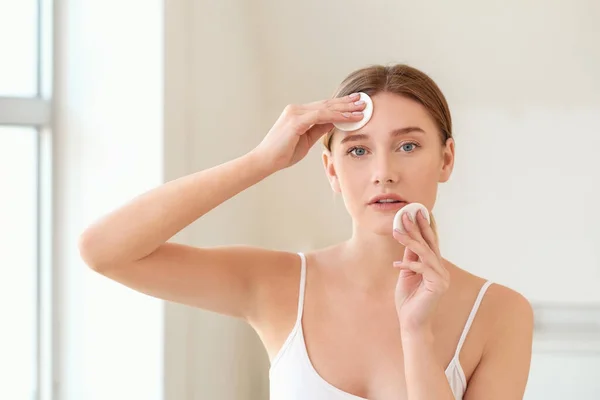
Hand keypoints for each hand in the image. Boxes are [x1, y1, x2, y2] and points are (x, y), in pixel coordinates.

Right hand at [253, 93, 365, 170]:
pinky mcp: (296, 121)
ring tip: (362, 108)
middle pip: (327, 103)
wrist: (266, 161)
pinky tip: (349, 117)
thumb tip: (335, 122)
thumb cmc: (283, 153)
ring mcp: (295, 113)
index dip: (341, 104)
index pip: (324, 106)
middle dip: (347, 102)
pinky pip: (321, 116)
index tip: (356, 104)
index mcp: (298, 113)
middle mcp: (296, 109)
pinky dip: (337, 116)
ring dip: (346, 108)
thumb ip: (319, 129)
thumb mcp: (307, 140)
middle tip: (364, 100)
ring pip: (326, 107)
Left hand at [392, 210, 449, 335]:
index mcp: (434, 266)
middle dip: (418, 227)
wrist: (411, 323)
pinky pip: (422, 269)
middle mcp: (441, 269)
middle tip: (407, 212)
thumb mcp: (407, 273)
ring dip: (410, 241)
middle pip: (429, 244)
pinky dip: (409, 264)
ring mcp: (442, 277)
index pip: (430, 242)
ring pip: (425, 253)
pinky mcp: (438, 285)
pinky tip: (396, 264)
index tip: (417, 211)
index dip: (424, 226)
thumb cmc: (408, 299)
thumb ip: (410, 257)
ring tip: (396, 231)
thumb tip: (407, 238)